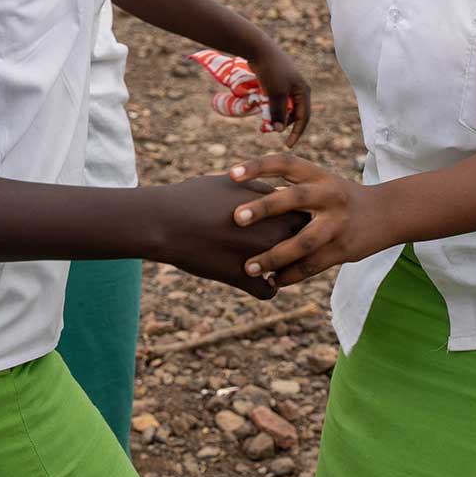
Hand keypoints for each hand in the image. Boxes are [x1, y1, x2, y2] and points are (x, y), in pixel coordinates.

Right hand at [147, 174, 308, 300]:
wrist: (167, 221)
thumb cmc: (199, 197)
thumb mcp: (238, 184)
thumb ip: (266, 191)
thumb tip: (281, 196)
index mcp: (278, 208)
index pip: (308, 218)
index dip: (301, 221)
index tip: (293, 223)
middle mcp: (276, 234)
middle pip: (305, 245)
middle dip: (299, 246)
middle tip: (290, 246)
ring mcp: (261, 259)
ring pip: (290, 270)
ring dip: (284, 268)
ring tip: (273, 264)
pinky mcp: (244, 280)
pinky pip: (268, 292)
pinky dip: (265, 288)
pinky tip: (255, 281)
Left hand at [229, 153, 396, 287]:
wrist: (386, 213)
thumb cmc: (339, 197)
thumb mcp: (320, 183)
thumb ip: (290, 188)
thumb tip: (242, 196)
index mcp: (319, 175)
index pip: (286, 163)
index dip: (258, 166)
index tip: (231, 174)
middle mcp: (329, 195)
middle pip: (295, 198)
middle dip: (265, 207)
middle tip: (235, 218)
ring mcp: (337, 224)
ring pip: (303, 242)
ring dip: (274, 256)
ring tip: (248, 267)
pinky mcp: (343, 249)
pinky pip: (312, 266)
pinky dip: (290, 275)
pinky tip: (272, 281)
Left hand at [247, 45, 312, 148]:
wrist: (259, 49)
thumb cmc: (270, 72)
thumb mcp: (275, 94)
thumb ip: (279, 113)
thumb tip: (280, 130)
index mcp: (303, 91)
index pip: (304, 117)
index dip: (297, 133)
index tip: (288, 145)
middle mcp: (299, 88)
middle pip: (295, 113)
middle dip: (285, 124)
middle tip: (271, 131)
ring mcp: (289, 84)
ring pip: (285, 106)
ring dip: (277, 116)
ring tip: (266, 123)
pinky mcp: (278, 81)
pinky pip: (278, 99)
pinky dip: (272, 107)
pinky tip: (263, 110)